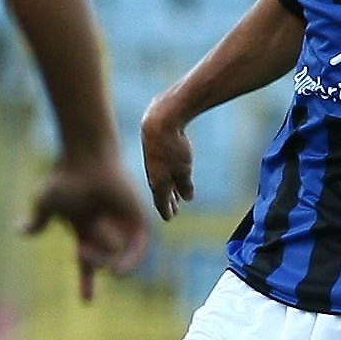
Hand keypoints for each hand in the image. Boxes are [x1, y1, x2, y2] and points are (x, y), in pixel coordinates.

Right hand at [25, 150, 152, 300]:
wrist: (88, 161)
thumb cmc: (65, 180)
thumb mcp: (45, 204)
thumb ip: (37, 221)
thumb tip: (20, 232)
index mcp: (85, 232)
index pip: (86, 265)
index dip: (86, 283)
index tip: (86, 302)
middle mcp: (106, 232)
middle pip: (99, 264)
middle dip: (90, 259)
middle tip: (82, 247)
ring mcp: (123, 227)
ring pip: (114, 258)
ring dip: (101, 248)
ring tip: (97, 226)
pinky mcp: (138, 221)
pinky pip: (138, 251)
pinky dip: (128, 263)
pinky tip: (117, 271)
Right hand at [140, 97, 196, 218]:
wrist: (160, 121)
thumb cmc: (172, 147)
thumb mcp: (184, 170)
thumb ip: (185, 185)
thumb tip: (187, 197)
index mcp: (158, 183)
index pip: (161, 203)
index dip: (166, 211)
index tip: (169, 218)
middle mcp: (153, 175)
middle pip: (161, 193)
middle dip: (168, 202)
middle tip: (174, 212)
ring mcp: (153, 162)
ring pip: (162, 180)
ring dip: (170, 189)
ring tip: (176, 196)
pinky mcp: (156, 150)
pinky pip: (162, 168)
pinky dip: (168, 175)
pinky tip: (174, 173)